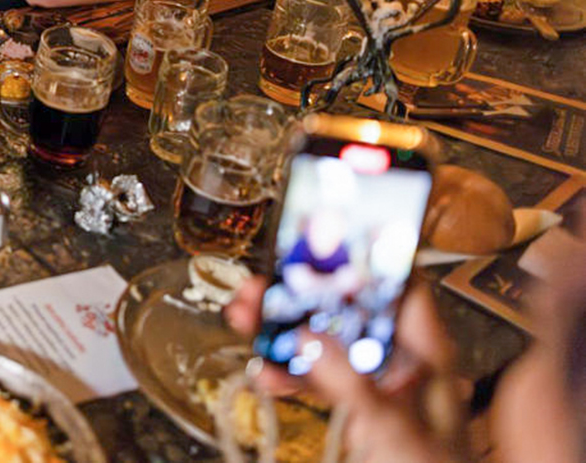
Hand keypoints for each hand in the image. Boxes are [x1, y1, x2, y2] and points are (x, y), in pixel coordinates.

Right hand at [225, 279, 464, 462]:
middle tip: (258, 282)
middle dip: (299, 293)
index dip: (364, 256)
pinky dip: (286, 373)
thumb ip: (349, 382)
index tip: (319, 238)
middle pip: (345, 307)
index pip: (399, 283)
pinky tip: (260, 373)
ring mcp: (372, 381)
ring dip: (282, 330)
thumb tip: (305, 335)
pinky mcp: (353, 406)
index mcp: (423, 350)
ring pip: (322, 340)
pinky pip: (314, 378)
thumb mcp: (392, 428)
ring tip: (243, 316)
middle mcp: (397, 357)